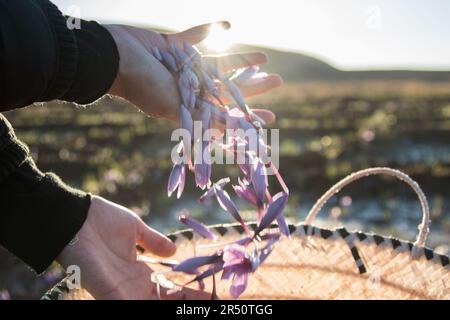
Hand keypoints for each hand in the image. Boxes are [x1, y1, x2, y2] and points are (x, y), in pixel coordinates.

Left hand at [57, 196, 208, 299]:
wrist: (76, 217)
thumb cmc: (102, 220)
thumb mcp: (135, 230)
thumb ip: (154, 242)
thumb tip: (175, 252)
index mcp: (139, 270)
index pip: (167, 287)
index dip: (187, 291)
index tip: (207, 292)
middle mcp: (131, 285)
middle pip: (162, 300)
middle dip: (185, 302)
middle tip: (209, 300)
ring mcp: (120, 290)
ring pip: (149, 305)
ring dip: (172, 305)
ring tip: (198, 304)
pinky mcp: (107, 291)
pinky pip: (127, 305)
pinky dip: (143, 306)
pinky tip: (170, 307)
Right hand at [104, 22, 281, 123]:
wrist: (111, 58)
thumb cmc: (142, 85)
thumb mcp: (177, 105)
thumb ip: (204, 114)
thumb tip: (235, 128)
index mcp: (189, 106)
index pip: (226, 114)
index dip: (248, 117)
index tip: (271, 118)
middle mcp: (188, 87)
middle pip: (228, 87)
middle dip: (253, 86)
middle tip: (278, 82)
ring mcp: (180, 66)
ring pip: (218, 62)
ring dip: (241, 59)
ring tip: (265, 57)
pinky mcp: (172, 44)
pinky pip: (195, 35)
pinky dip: (210, 30)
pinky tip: (228, 25)